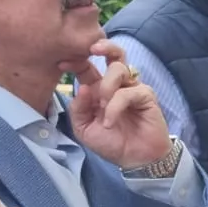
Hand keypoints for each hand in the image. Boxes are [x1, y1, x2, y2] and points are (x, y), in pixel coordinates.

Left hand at [70, 40, 172, 167]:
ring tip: (102, 107)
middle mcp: (116, 85)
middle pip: (113, 55)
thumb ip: (78, 108)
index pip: (87, 67)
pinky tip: (111, 122)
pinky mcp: (146, 96)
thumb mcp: (84, 128)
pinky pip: (128, 92)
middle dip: (104, 47)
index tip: (62, 63)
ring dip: (107, 86)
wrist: (134, 159)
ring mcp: (132, 88)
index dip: (76, 61)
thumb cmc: (110, 142)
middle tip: (94, 49)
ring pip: (119, 69)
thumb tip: (82, 87)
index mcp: (98, 89)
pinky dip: (116, 106)